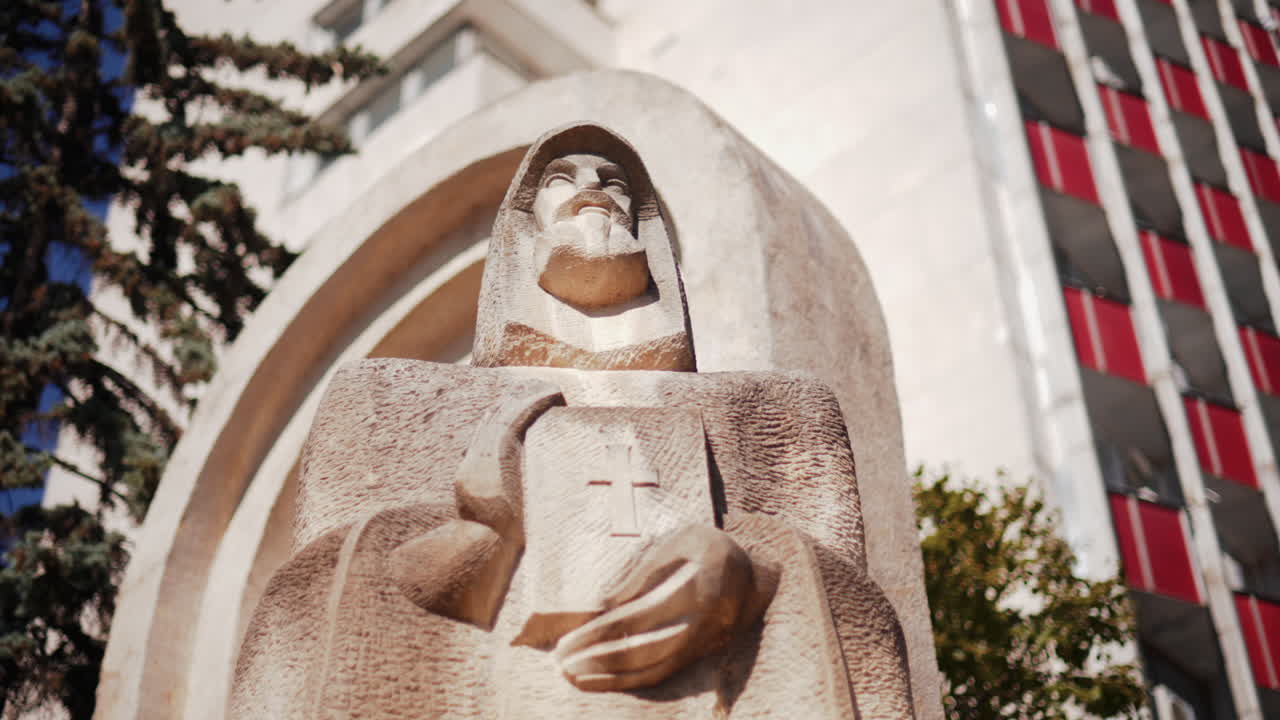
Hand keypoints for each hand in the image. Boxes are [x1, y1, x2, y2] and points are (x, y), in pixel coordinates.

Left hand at [552, 524, 773, 691]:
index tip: (569, 638)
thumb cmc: (707, 548)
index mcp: (698, 583)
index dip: (602, 630)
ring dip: (610, 675)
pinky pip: (662, 674)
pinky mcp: (700, 656)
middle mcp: (705, 620)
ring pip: (652, 667)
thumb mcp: (678, 543)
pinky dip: (629, 681)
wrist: (754, 572)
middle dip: (599, 657)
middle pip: (644, 647)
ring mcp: (705, 643)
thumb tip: (601, 606)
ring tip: (573, 675)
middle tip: (562, 662)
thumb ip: (642, 574)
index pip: (641, 614)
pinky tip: (600, 681)